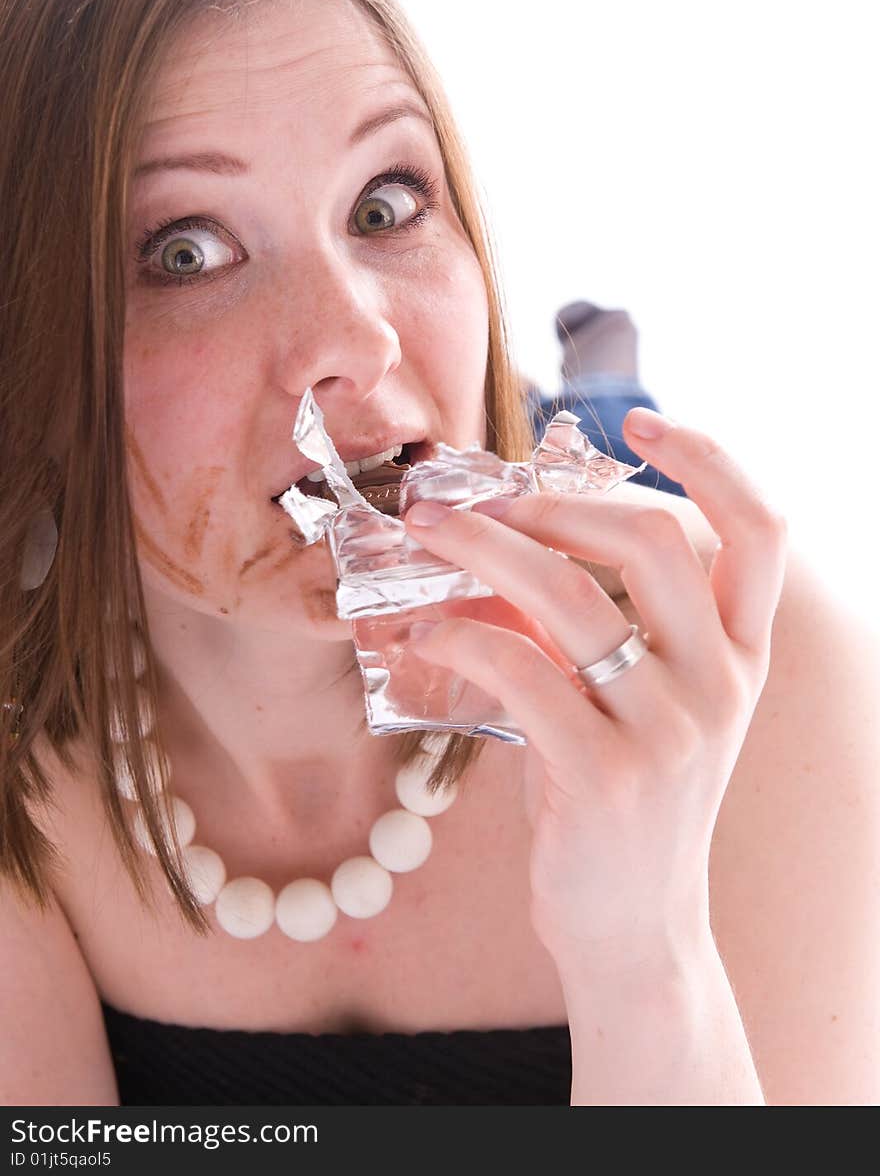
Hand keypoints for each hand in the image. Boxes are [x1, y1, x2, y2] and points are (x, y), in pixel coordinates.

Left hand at [403, 408, 787, 970]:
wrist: (632, 927)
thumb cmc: (623, 796)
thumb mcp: (649, 704)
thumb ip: (608, 623)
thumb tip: (512, 534)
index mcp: (743, 655)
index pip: (760, 531)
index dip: (711, 460)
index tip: (639, 420)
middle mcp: (721, 685)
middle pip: (655, 541)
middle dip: (554, 498)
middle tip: (478, 494)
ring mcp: (668, 734)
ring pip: (571, 597)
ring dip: (484, 547)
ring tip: (425, 532)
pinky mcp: (603, 778)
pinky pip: (519, 672)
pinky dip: (459, 635)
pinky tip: (422, 630)